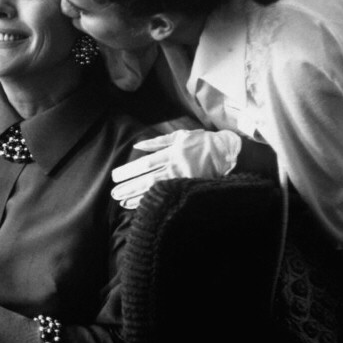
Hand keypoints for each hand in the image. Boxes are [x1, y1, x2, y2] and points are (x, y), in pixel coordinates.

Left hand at [110, 129, 242, 208]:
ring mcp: (183, 178)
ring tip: (122, 201)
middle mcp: (175, 166)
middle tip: (114, 192)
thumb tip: (138, 145)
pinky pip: (168, 195)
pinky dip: (153, 201)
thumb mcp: (181, 136)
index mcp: (172, 152)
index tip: (116, 176)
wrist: (229, 153)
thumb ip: (159, 141)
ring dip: (137, 196)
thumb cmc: (203, 142)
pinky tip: (140, 206)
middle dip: (129, 186)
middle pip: (147, 178)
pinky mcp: (189, 187)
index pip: (146, 163)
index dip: (130, 171)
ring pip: (156, 189)